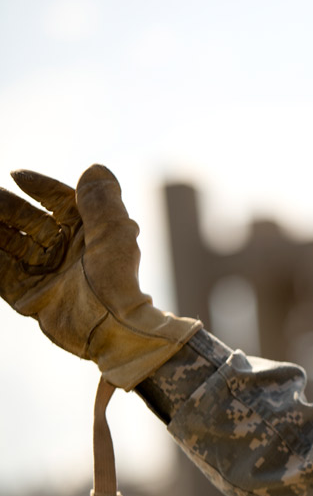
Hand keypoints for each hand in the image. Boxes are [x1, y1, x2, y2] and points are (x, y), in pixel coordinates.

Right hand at [0, 164, 200, 388]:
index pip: (59, 201)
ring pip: (10, 242)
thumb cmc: (118, 278)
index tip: (17, 175)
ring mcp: (46, 272)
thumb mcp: (113, 232)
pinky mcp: (28, 294)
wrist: (111, 327)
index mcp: (89, 231)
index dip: (40, 187)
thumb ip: (101, 201)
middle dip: (6, 207)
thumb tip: (94, 168)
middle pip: (29, 220)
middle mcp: (66, 249)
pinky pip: (1, 270)